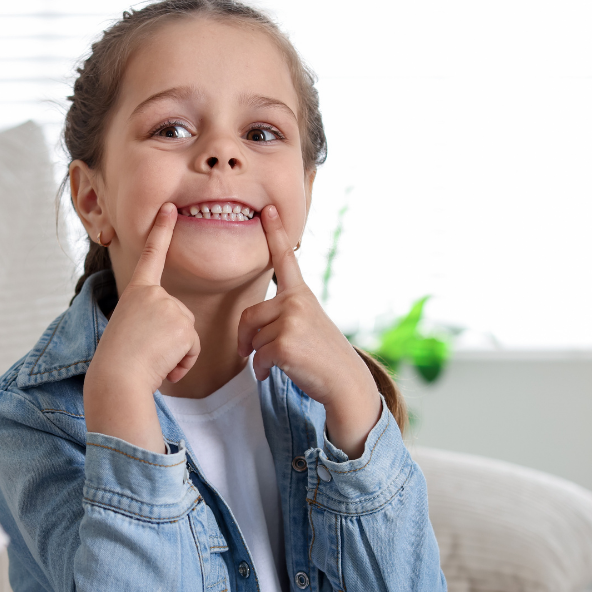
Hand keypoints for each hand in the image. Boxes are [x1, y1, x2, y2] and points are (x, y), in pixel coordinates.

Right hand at [83, 204, 200, 453]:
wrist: (116, 380)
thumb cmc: (118, 363)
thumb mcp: (130, 330)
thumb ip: (152, 321)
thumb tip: (175, 335)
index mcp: (136, 292)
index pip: (150, 255)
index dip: (161, 230)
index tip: (169, 207)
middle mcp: (154, 294)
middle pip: (181, 315)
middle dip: (172, 340)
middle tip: (146, 352)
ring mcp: (170, 307)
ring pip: (189, 334)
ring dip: (177, 354)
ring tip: (152, 360)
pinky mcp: (183, 326)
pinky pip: (194, 348)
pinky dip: (183, 363)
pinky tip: (164, 367)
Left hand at [238, 205, 380, 455]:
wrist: (344, 382)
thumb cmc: (320, 357)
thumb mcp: (305, 326)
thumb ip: (281, 317)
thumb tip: (247, 337)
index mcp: (301, 294)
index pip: (285, 259)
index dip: (276, 233)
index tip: (268, 209)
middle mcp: (297, 300)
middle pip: (248, 315)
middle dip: (246, 338)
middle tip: (256, 353)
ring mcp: (292, 319)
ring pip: (252, 337)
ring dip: (257, 356)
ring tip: (277, 364)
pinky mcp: (285, 341)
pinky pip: (257, 355)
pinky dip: (260, 370)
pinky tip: (273, 374)